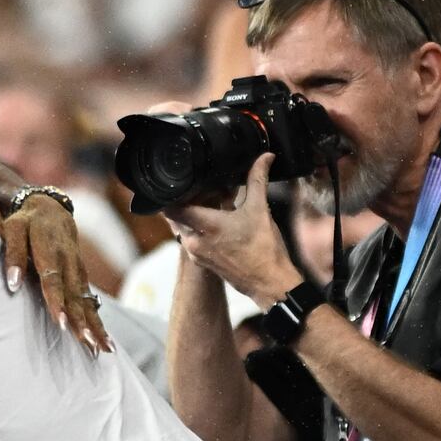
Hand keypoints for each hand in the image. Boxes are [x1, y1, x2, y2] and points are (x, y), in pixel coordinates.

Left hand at [2, 195, 111, 352]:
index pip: (53, 280)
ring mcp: (78, 270)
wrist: (52, 207)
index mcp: (49, 250)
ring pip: (87, 301)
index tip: (63, 323)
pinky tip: (103, 340)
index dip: (58, 302)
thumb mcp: (13, 228)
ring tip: (103, 349)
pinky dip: (98, 321)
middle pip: (76, 296)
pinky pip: (90, 301)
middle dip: (83, 321)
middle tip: (89, 345)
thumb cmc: (26, 221)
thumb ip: (13, 254)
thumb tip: (12, 284)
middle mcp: (69, 262)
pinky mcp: (82, 276)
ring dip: (96, 326)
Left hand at [163, 153, 301, 306]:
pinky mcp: (201, 260)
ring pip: (184, 226)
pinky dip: (200, 227)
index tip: (181, 181)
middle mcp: (194, 241)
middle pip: (177, 214)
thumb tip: (265, 157)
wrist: (269, 283)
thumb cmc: (264, 250)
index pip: (171, 207)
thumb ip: (257, 180)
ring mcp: (196, 253)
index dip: (172, 192)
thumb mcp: (260, 210)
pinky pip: (192, 238)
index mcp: (205, 226)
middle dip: (187, 200)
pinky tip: (220, 219)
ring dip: (195, 214)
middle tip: (204, 188)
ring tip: (215, 202)